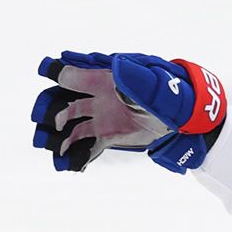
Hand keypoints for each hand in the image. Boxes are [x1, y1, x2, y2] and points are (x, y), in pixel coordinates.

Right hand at [31, 51, 227, 172]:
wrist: (188, 118)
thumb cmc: (171, 94)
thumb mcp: (154, 85)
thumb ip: (134, 78)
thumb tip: (115, 65)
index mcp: (104, 78)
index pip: (73, 73)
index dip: (57, 71)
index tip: (45, 72)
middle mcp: (98, 97)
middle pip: (64, 102)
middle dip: (49, 112)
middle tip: (43, 125)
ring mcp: (102, 117)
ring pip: (71, 127)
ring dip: (59, 138)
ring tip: (54, 150)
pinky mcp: (110, 135)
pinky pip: (88, 146)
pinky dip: (78, 155)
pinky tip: (71, 165)